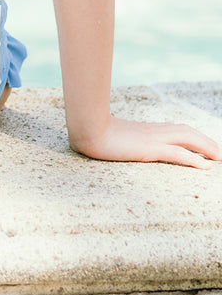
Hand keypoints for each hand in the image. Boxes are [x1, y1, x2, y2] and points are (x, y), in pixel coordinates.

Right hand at [70, 117, 219, 168]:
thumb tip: (120, 141)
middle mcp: (153, 131)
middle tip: (219, 152)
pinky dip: (194, 159)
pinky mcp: (149, 148)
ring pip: (187, 139)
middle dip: (206, 141)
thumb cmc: (93, 131)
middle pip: (187, 132)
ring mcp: (152, 138)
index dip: (192, 136)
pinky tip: (205, 167)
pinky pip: (177, 153)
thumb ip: (122, 137)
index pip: (175, 129)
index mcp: (145, 129)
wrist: (86, 128)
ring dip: (206, 147)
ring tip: (219, 157)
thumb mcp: (112, 135)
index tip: (203, 145)